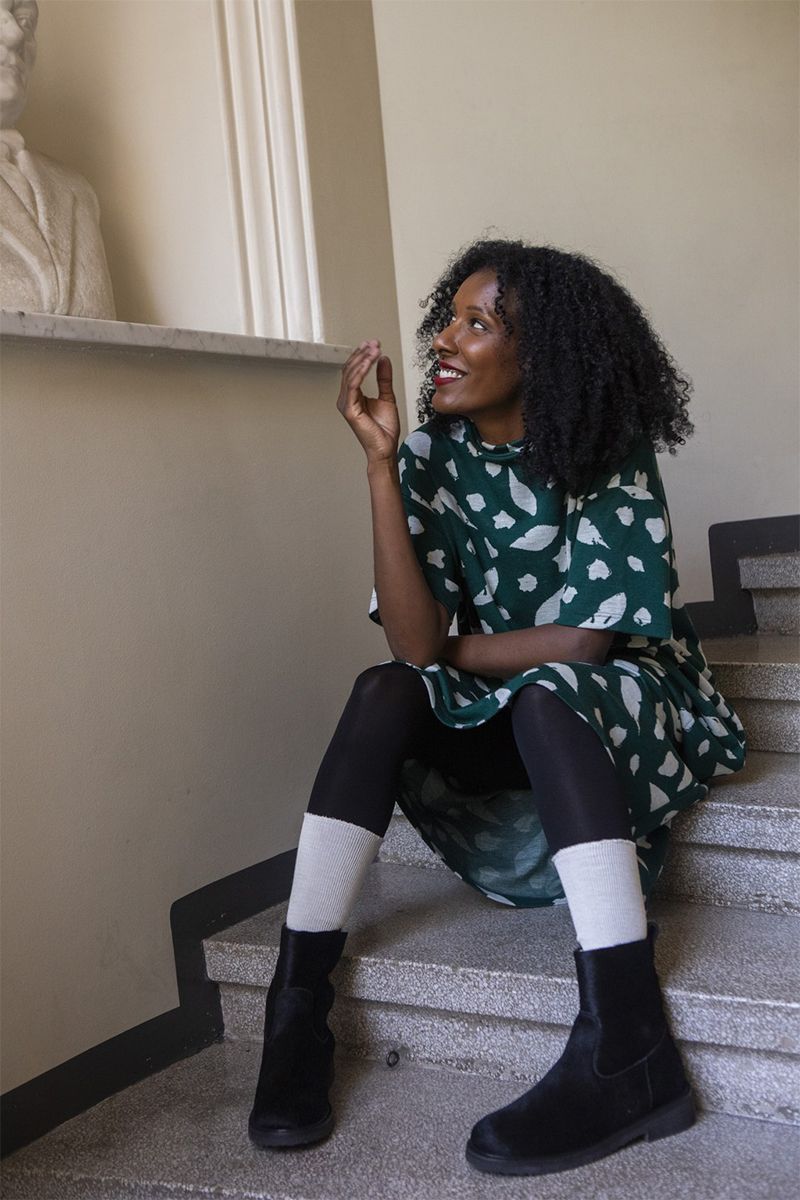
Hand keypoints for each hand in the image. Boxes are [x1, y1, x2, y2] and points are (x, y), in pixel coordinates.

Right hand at [337, 340, 400, 463]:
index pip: (353, 370)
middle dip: (362, 354)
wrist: (385, 449)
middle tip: (374, 343)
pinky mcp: (349, 410)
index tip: (374, 344)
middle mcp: (346, 399)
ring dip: (363, 359)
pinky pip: (354, 384)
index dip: (362, 355)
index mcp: (352, 396)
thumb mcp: (387, 397)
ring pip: (351, 374)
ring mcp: (346, 404)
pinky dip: (362, 371)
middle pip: (350, 369)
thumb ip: (384, 378)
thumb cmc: (384, 429)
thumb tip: (383, 360)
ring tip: (374, 349)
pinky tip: (370, 361)